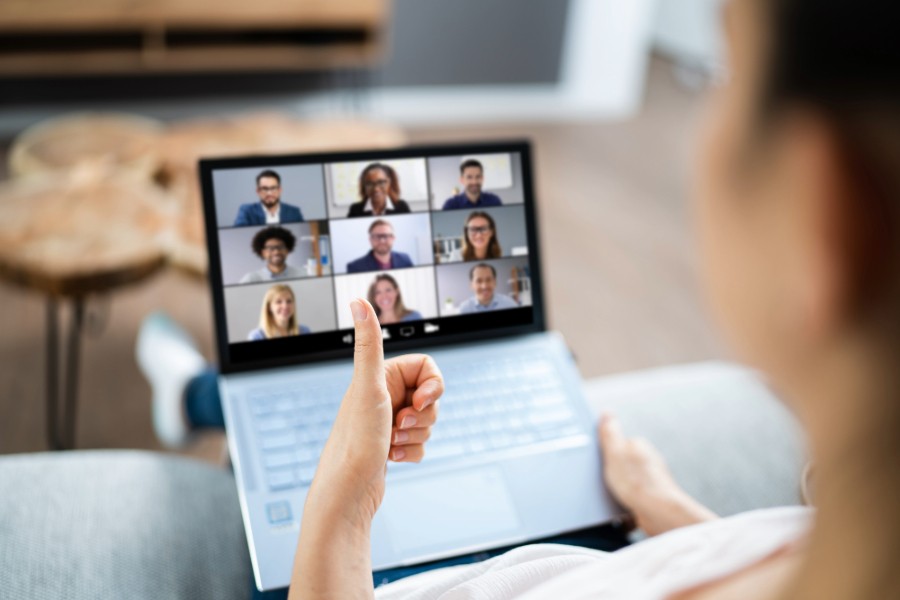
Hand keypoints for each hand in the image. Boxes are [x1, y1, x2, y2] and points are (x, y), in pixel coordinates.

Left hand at [309, 298, 443, 521]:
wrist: (347, 493)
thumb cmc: (356, 440)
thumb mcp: (368, 386)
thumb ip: (368, 343)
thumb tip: (357, 300)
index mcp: (379, 376)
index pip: (427, 367)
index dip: (433, 386)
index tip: (420, 402)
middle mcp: (383, 395)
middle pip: (432, 396)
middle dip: (422, 416)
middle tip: (397, 426)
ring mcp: (388, 421)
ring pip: (428, 422)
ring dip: (415, 437)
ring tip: (389, 445)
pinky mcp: (392, 446)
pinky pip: (420, 444)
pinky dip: (411, 454)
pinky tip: (391, 460)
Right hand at [599, 413, 715, 535]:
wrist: (657, 513)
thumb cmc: (637, 483)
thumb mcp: (615, 452)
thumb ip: (610, 432)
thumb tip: (607, 413)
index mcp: (638, 446)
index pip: (616, 442)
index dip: (604, 452)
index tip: (597, 460)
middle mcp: (646, 461)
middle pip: (620, 462)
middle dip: (610, 470)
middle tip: (602, 478)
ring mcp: (649, 480)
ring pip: (625, 480)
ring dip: (617, 487)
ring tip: (611, 494)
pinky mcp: (649, 498)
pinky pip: (630, 498)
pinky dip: (624, 501)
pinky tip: (619, 506)